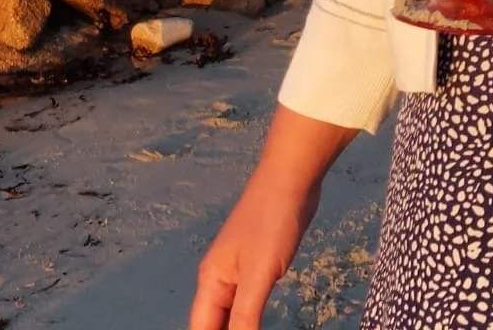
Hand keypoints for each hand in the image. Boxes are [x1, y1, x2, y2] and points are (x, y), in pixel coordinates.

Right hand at [189, 164, 319, 329]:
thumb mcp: (259, 273)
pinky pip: (248, 303)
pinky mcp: (259, 265)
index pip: (200, 329)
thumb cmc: (271, 222)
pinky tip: (259, 328)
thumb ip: (245, 316)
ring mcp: (239, 271)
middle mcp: (219, 279)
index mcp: (211, 281)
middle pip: (213, 324)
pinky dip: (250, 321)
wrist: (292, 178)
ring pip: (230, 316)